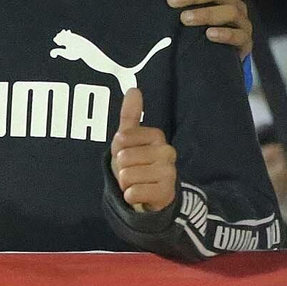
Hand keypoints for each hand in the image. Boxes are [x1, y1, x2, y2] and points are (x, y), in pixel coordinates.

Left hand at [111, 88, 176, 212]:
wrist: (150, 194)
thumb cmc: (136, 164)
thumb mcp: (128, 139)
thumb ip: (130, 115)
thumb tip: (133, 89)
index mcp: (157, 136)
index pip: (121, 139)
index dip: (118, 149)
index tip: (128, 154)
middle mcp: (167, 152)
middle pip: (124, 158)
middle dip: (121, 168)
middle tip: (133, 171)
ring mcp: (169, 172)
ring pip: (127, 176)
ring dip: (125, 183)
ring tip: (137, 183)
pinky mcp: (166, 192)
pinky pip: (133, 193)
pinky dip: (131, 196)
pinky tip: (141, 195)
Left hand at [167, 0, 251, 58]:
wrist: (212, 52)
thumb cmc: (195, 23)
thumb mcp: (187, 3)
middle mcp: (232, 1)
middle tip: (171, 1)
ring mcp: (240, 20)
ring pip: (229, 11)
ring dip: (206, 13)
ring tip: (185, 18)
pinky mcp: (244, 41)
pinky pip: (240, 36)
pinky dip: (225, 34)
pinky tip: (209, 34)